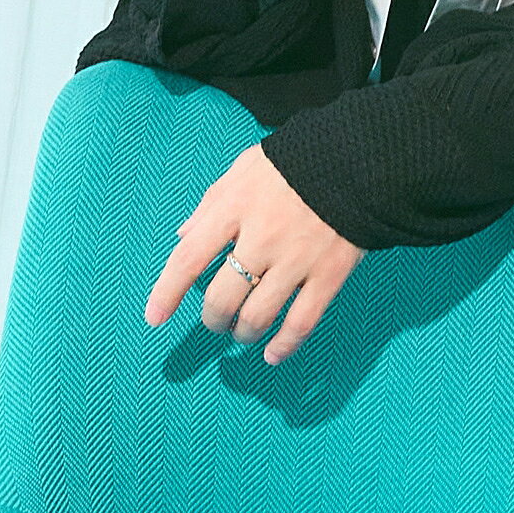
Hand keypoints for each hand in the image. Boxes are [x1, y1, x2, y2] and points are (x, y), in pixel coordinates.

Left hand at [146, 145, 364, 363]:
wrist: (360, 157)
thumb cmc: (295, 162)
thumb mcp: (244, 169)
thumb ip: (211, 204)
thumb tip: (183, 237)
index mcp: (235, 207)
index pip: (189, 258)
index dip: (167, 292)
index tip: (153, 318)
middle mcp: (262, 237)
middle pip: (222, 297)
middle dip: (212, 318)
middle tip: (214, 320)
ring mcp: (296, 259)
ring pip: (257, 316)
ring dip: (242, 332)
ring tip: (241, 332)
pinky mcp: (329, 274)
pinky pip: (301, 322)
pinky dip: (284, 345)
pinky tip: (272, 355)